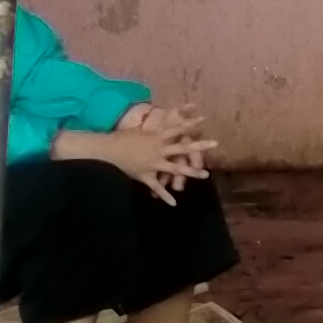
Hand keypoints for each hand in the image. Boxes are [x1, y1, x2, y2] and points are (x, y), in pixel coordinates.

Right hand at [59, 127, 201, 197]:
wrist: (106, 151)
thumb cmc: (121, 138)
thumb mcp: (139, 130)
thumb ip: (153, 129)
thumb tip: (156, 119)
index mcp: (156, 137)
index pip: (177, 129)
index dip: (190, 124)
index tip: (204, 119)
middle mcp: (157, 150)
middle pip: (182, 148)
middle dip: (199, 146)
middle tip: (216, 143)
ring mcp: (152, 163)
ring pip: (175, 168)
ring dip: (190, 172)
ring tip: (205, 175)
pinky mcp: (145, 176)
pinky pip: (156, 187)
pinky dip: (164, 196)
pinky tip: (174, 204)